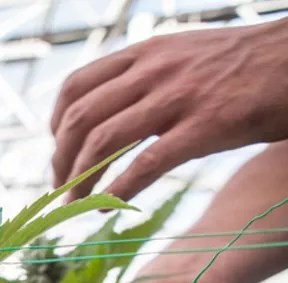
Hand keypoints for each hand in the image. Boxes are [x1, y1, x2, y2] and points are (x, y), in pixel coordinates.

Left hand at [51, 19, 287, 200]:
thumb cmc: (246, 65)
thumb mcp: (185, 55)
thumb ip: (147, 79)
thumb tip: (111, 114)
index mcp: (146, 53)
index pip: (76, 86)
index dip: (56, 125)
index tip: (59, 150)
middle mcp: (154, 70)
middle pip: (80, 118)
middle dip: (61, 160)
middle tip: (60, 190)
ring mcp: (179, 97)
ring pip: (104, 142)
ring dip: (81, 181)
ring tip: (76, 206)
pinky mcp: (206, 125)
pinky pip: (145, 164)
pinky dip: (118, 191)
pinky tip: (109, 209)